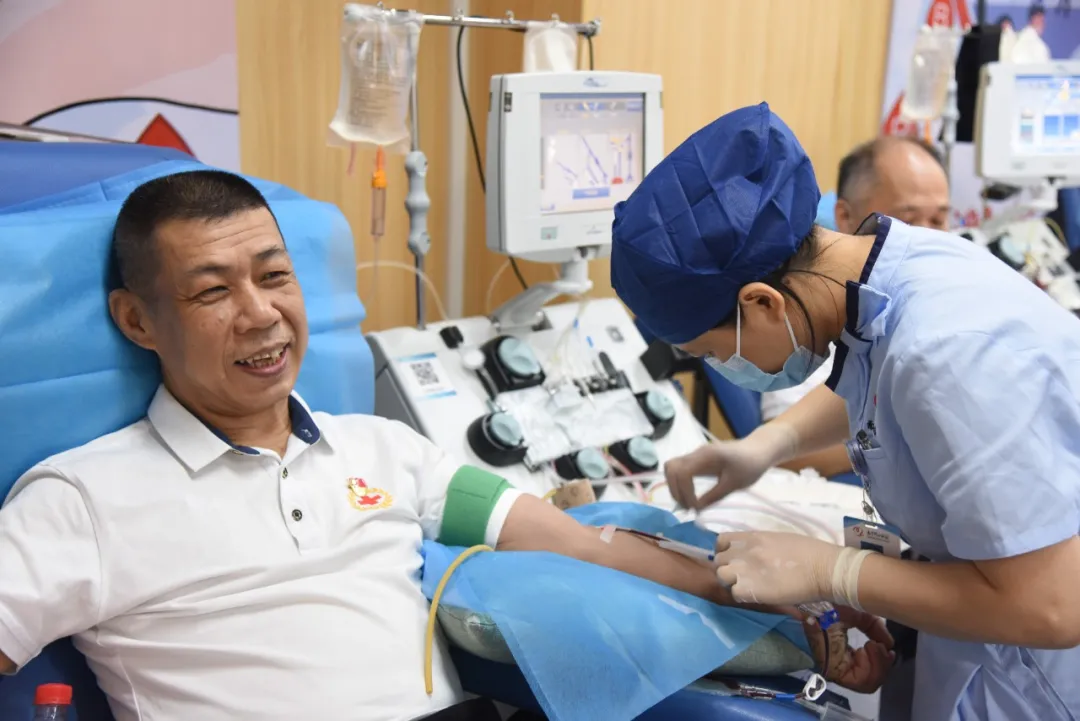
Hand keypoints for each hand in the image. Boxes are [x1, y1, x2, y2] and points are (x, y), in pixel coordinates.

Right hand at [663, 439, 772, 509]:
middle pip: (671, 468)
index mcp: (707, 456)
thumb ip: (714, 496)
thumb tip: (696, 510)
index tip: (695, 507)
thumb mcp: (734, 484)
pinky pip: (679, 469)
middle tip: (688, 507)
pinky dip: (679, 483)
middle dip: (676, 490)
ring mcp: (695, 455)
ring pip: (672, 468)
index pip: (683, 472)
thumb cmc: (750, 466)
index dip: (685, 492)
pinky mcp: (696, 460)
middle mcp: (697, 453)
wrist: (758, 450)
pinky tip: (690, 496)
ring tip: (687, 503)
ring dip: (674, 487)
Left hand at [714, 532, 842, 604]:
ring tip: (747, 586)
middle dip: (728, 568)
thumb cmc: (810, 552)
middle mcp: (745, 551)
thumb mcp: (780, 539)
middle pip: (719, 561)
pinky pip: (735, 593)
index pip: (722, 540)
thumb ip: (761, 545)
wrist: (823, 568)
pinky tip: (756, 595)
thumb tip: (754, 554)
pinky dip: (742, 596)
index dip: (724, 551)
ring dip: (732, 582)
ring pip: (722, 576)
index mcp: (753, 536)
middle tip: (742, 576)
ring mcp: (746, 570)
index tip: (733, 558)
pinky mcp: (752, 589)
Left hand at [804, 606, 894, 692]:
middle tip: (883, 649)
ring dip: (878, 666)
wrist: (816, 596)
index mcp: (843, 653)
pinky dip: (871, 666)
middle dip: (883, 667)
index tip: (888, 650)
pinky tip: (869, 647)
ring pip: (866, 684)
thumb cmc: (831, 602)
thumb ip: (874, 629)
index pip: (867, 672)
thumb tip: (888, 644)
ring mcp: (834, 668)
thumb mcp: (858, 614)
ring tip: (874, 645)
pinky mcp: (832, 669)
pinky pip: (858, 680)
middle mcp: (838, 664)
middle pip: (869, 682)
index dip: (882, 665)